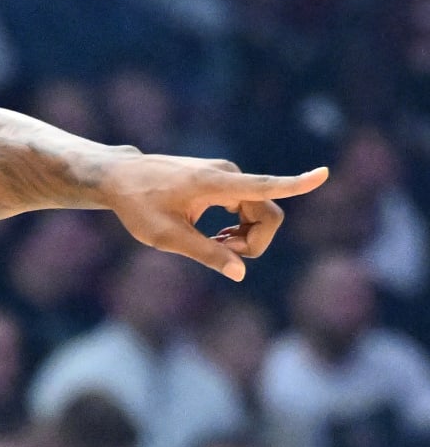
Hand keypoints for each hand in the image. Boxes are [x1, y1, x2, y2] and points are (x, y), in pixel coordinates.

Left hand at [99, 156, 327, 280]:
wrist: (121, 178)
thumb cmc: (139, 207)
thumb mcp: (168, 238)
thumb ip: (206, 254)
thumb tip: (240, 273)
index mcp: (216, 183)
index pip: (265, 185)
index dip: (297, 183)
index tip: (324, 173)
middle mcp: (228, 174)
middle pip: (267, 213)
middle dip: (254, 242)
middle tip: (220, 254)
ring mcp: (226, 176)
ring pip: (258, 212)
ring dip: (245, 237)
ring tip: (213, 246)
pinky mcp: (222, 181)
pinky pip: (247, 208)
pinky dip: (239, 228)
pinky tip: (216, 238)